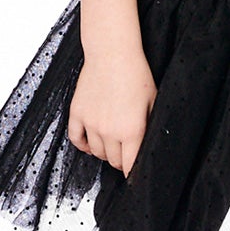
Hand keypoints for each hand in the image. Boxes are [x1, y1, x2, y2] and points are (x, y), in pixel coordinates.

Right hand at [67, 51, 157, 177]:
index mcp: (131, 131)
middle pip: (114, 161)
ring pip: (97, 152)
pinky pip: (76, 139)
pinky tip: (90, 143)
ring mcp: (91, 123)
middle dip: (122, 161)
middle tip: (126, 154)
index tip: (135, 176)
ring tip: (111, 144)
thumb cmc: (136, 75)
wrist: (112, 54)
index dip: (134, 174)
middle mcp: (109, 131)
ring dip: (105, 152)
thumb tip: (147, 147)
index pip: (131, 166)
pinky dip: (83, 145)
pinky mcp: (77, 114)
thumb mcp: (153, 103)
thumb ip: (149, 128)